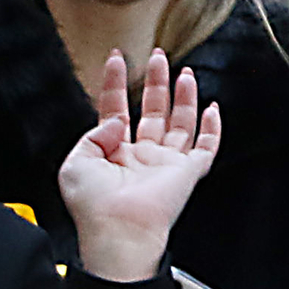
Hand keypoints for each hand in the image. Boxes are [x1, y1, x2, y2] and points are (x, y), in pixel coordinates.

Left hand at [54, 48, 221, 282]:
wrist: (119, 231)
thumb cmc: (94, 207)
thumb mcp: (75, 163)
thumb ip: (93, 134)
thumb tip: (118, 119)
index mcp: (114, 155)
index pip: (116, 110)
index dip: (116, 84)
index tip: (116, 59)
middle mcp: (142, 157)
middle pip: (152, 111)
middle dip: (156, 82)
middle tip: (157, 56)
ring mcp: (166, 164)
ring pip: (180, 123)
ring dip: (183, 97)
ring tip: (183, 72)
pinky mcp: (188, 173)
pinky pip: (207, 147)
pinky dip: (213, 128)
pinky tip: (213, 108)